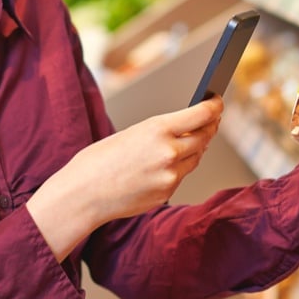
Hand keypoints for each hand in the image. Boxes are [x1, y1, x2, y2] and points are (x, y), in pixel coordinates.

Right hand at [26, 96, 223, 260]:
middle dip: (209, 127)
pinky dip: (179, 168)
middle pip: (205, 136)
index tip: (217, 102)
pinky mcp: (167, 193)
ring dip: (195, 148)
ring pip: (196, 158)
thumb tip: (188, 129)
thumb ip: (163, 132)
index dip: (215, 107)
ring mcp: (170, 176)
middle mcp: (169, 153)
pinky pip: (182, 176)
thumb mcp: (131, 133)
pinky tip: (168, 164)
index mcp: (158, 130)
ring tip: (191, 139)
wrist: (81, 196)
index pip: (202, 114)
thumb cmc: (98, 161)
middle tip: (211, 120)